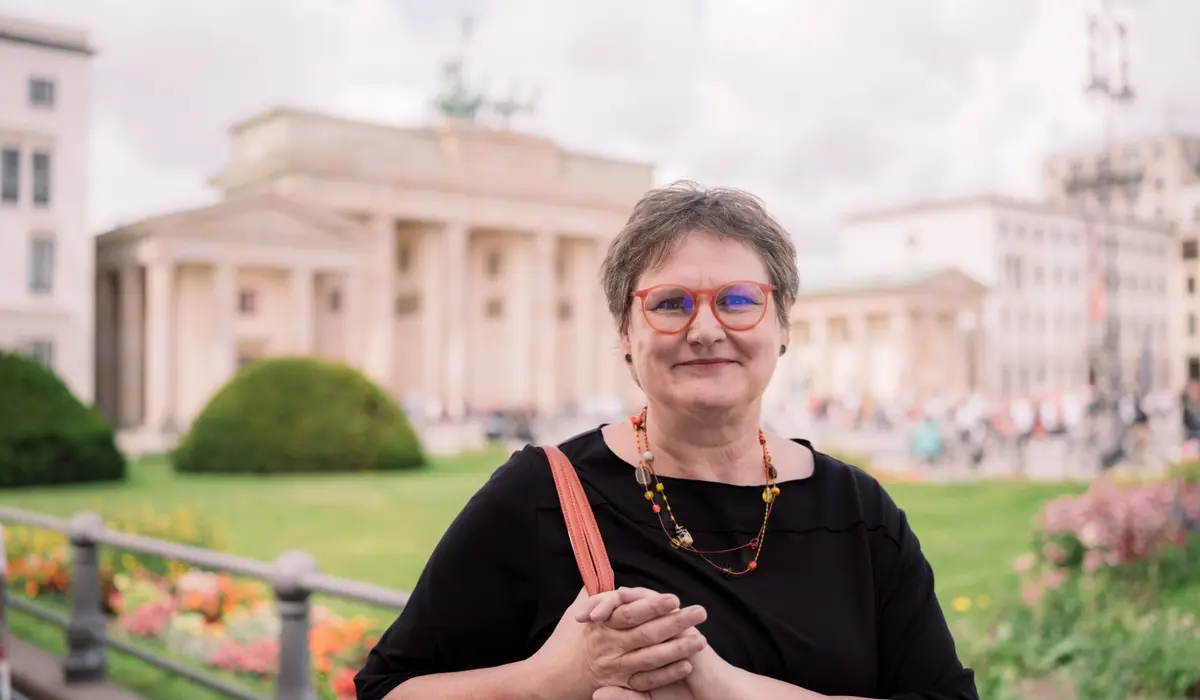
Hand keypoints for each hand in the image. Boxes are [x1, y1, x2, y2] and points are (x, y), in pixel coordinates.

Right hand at [529, 586, 708, 699]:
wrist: (547, 680)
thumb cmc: (562, 643)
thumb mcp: (575, 612)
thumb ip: (594, 594)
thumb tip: (607, 573)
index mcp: (601, 626)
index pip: (630, 613)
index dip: (652, 606)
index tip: (673, 598)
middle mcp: (610, 647)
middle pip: (647, 634)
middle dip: (675, 623)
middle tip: (699, 613)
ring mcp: (616, 669)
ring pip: (651, 659)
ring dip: (677, 649)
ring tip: (701, 640)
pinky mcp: (620, 687)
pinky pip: (647, 681)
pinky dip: (667, 673)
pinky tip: (686, 665)